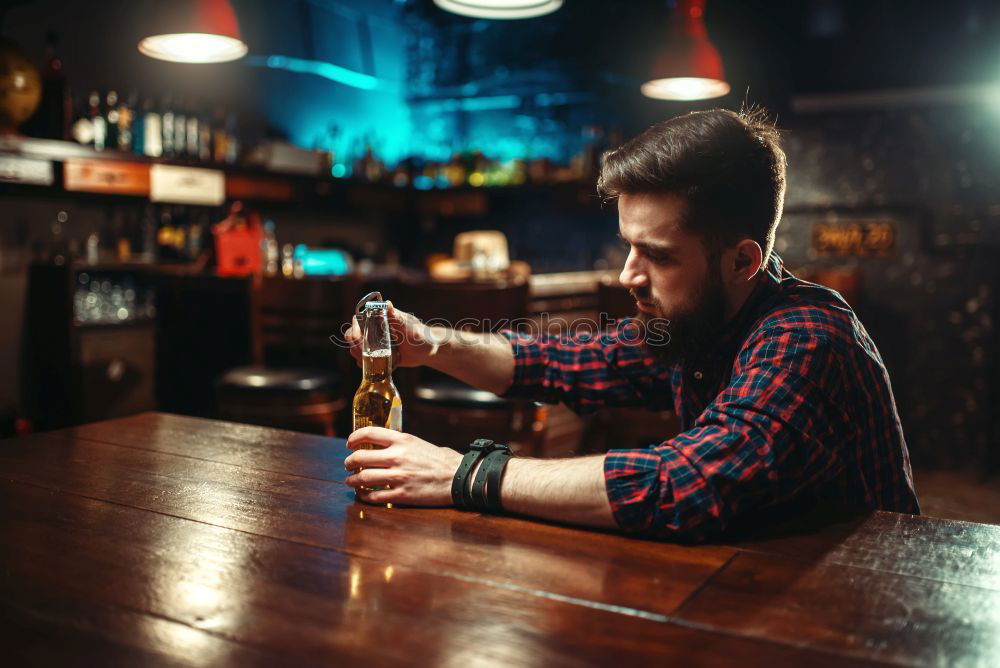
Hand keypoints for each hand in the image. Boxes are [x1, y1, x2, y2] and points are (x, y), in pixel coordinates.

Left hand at [344, 427, 462, 505]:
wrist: (457, 477)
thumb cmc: (441, 460)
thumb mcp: (419, 443)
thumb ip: (400, 444)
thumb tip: (383, 446)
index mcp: (402, 440)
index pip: (369, 433)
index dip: (354, 438)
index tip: (350, 444)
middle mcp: (397, 457)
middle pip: (359, 458)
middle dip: (349, 462)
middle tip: (348, 465)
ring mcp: (398, 476)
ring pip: (363, 478)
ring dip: (352, 480)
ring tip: (351, 481)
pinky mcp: (401, 494)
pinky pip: (374, 496)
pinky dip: (364, 495)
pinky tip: (363, 494)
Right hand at [346, 301, 438, 368]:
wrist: (430, 351)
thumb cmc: (423, 336)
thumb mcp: (410, 327)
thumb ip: (399, 318)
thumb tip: (387, 303)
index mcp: (382, 318)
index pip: (359, 319)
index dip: (354, 328)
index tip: (357, 337)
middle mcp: (376, 329)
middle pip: (353, 334)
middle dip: (354, 344)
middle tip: (363, 354)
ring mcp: (377, 342)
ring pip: (357, 347)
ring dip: (357, 354)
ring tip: (367, 361)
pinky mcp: (380, 354)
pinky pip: (365, 358)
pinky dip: (363, 363)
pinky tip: (370, 367)